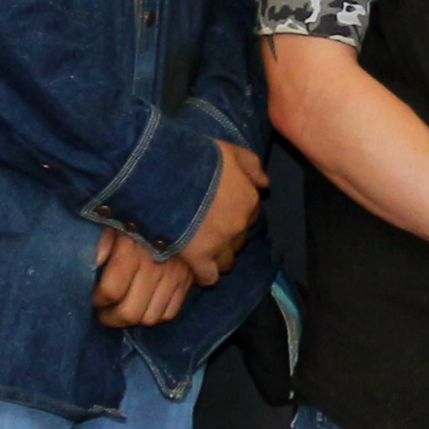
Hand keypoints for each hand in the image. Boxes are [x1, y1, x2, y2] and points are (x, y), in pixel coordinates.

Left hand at [91, 222, 195, 331]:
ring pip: (150, 317)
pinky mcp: (187, 281)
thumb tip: (94, 263)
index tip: (92, 298)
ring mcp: (174, 277)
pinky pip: (170, 313)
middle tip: (102, 313)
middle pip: (130, 312)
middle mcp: (154, 267)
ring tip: (122, 311)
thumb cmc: (139, 216)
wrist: (178, 210)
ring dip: (133, 320)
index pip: (110, 291)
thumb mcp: (115, 220)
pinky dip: (155, 316)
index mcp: (132, 251)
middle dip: (111, 318)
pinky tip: (144, 307)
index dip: (97, 300)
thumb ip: (101, 240)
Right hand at [177, 144, 268, 282]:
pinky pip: (209, 277)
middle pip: (239, 239)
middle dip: (227, 236)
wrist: (162, 174)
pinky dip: (204, 274)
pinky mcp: (199, 258)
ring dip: (217, 257)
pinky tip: (194, 267)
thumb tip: (266, 184)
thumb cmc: (195, 158)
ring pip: (228, 261)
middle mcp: (239, 224)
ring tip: (199, 249)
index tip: (220, 212)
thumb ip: (251, 165)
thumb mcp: (229, 151)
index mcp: (248, 199)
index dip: (236, 214)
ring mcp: (220, 243)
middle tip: (205, 229)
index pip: (251, 215)